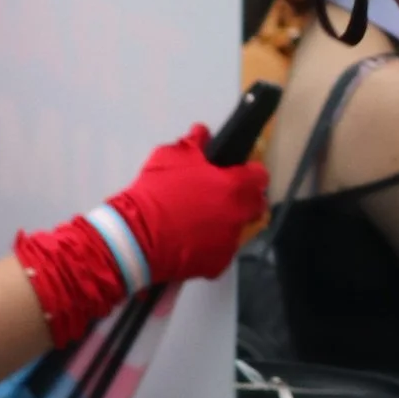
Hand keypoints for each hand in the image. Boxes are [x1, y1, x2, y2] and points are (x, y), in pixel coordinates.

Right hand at [107, 126, 269, 287]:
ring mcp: (231, 242)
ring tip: (202, 220)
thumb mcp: (170, 156)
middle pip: (256, 205)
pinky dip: (211, 245)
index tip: (237, 172)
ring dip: (228, 222)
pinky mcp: (218, 265)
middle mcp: (240, 215)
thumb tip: (202, 132)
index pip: (260, 176)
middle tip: (221, 195)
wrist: (138, 236)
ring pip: (239, 229)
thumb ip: (193, 143)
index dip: (249, 172)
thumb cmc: (157, 191)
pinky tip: (192, 240)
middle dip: (245, 198)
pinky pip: (222, 251)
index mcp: (235, 187)